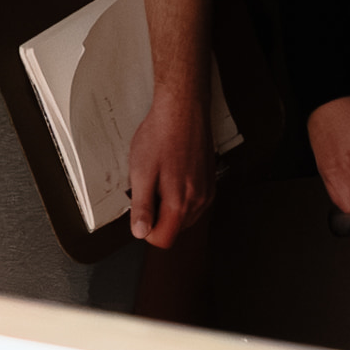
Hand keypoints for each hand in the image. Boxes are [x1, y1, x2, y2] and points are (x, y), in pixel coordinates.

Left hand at [122, 75, 210, 247]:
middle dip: (158, 217)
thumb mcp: (140, 173)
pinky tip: (172, 174)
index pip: (164, 239)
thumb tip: (140, 232)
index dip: (146, 232)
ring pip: (185, 217)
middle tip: (148, 190)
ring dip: (170, 206)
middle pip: (175, 229)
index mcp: (179, 203)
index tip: (139, 214)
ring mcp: (207, 192)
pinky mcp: (210, 181)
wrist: (183, 109)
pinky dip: (182, 196)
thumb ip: (141, 207)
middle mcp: (198, 201)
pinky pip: (195, 202)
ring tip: (161, 179)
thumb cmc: (160, 135)